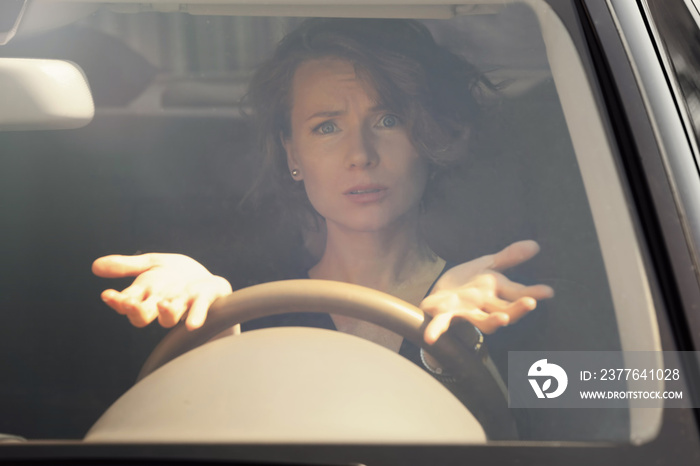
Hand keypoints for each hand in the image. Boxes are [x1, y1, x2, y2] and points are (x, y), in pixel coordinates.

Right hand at [92, 253, 232, 329]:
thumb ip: (126, 266)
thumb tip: (94, 266)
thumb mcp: (151, 264)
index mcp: (147, 295)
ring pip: (171, 317)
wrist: (206, 280)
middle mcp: (162, 304)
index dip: (117, 301)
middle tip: (129, 303)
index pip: (127, 303)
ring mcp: (183, 304)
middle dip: (136, 310)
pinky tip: (193, 325)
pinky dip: (196, 317)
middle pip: (145, 315)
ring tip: (163, 306)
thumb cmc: (175, 276)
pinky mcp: (203, 301)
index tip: (108, 295)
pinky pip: (199, 311)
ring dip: (166, 313)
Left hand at [420, 240, 553, 343]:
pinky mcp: (443, 315)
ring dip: (493, 322)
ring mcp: (464, 313)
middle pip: (504, 311)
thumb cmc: (465, 285)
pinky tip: (431, 337)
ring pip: (482, 321)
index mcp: (494, 294)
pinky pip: (441, 324)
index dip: (533, 293)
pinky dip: (436, 330)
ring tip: (503, 320)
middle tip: (530, 303)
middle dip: (518, 309)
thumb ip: (509, 258)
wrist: (437, 296)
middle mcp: (483, 307)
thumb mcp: (486, 266)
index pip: (517, 293)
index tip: (548, 292)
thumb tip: (535, 244)